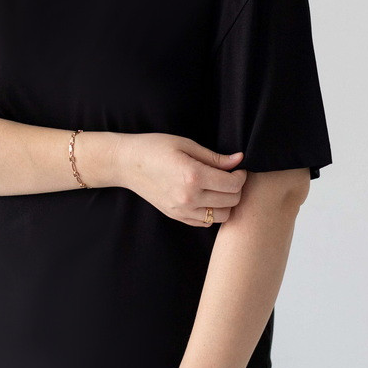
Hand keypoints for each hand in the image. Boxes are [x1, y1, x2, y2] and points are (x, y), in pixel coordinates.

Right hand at [115, 132, 246, 225]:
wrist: (126, 163)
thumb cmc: (155, 147)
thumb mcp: (186, 144)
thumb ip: (214, 157)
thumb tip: (239, 160)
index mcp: (193, 176)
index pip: (233, 184)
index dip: (241, 175)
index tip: (238, 168)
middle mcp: (189, 197)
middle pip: (231, 201)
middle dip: (237, 188)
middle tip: (230, 176)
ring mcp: (182, 210)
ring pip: (222, 216)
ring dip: (227, 203)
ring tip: (220, 188)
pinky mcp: (176, 216)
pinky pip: (206, 222)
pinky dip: (212, 212)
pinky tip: (207, 198)